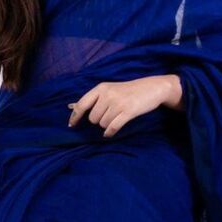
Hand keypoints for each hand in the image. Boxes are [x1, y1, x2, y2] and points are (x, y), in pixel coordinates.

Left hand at [67, 75, 182, 138]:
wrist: (151, 88)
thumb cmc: (127, 91)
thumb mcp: (109, 89)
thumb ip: (93, 98)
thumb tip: (72, 106)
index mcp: (101, 88)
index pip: (82, 104)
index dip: (74, 117)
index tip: (71, 126)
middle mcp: (108, 94)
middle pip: (93, 119)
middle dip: (98, 121)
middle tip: (109, 115)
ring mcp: (118, 103)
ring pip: (102, 124)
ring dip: (107, 125)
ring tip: (116, 117)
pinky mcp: (128, 112)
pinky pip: (112, 128)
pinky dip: (110, 132)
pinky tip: (110, 133)